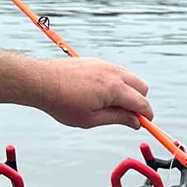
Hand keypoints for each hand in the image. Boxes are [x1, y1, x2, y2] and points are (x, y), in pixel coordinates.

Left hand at [30, 57, 153, 129]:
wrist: (40, 81)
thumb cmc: (62, 102)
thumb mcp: (91, 119)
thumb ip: (118, 119)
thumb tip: (136, 122)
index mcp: (114, 89)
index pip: (142, 103)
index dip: (146, 116)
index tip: (144, 124)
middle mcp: (113, 73)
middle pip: (142, 86)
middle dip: (140, 101)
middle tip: (127, 115)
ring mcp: (105, 65)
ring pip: (130, 77)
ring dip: (129, 91)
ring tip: (112, 105)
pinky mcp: (96, 62)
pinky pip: (117, 71)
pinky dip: (118, 82)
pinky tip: (101, 93)